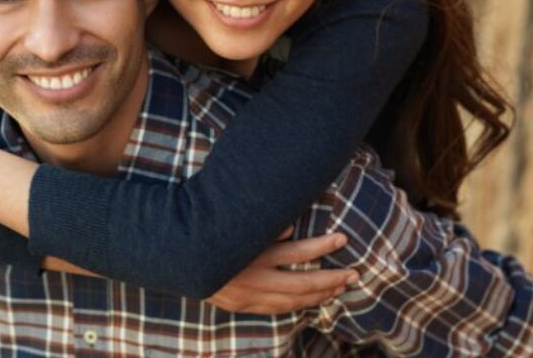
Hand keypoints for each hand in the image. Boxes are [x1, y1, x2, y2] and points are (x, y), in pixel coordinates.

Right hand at [205, 226, 357, 313]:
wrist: (177, 257)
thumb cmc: (209, 232)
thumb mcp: (234, 223)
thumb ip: (264, 226)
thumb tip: (292, 228)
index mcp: (254, 254)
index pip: (297, 252)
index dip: (322, 246)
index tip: (342, 239)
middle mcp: (254, 278)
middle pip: (302, 282)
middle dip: (331, 279)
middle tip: (354, 274)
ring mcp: (249, 295)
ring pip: (293, 300)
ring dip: (320, 294)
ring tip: (341, 287)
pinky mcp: (242, 305)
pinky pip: (277, 309)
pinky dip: (298, 305)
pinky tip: (313, 300)